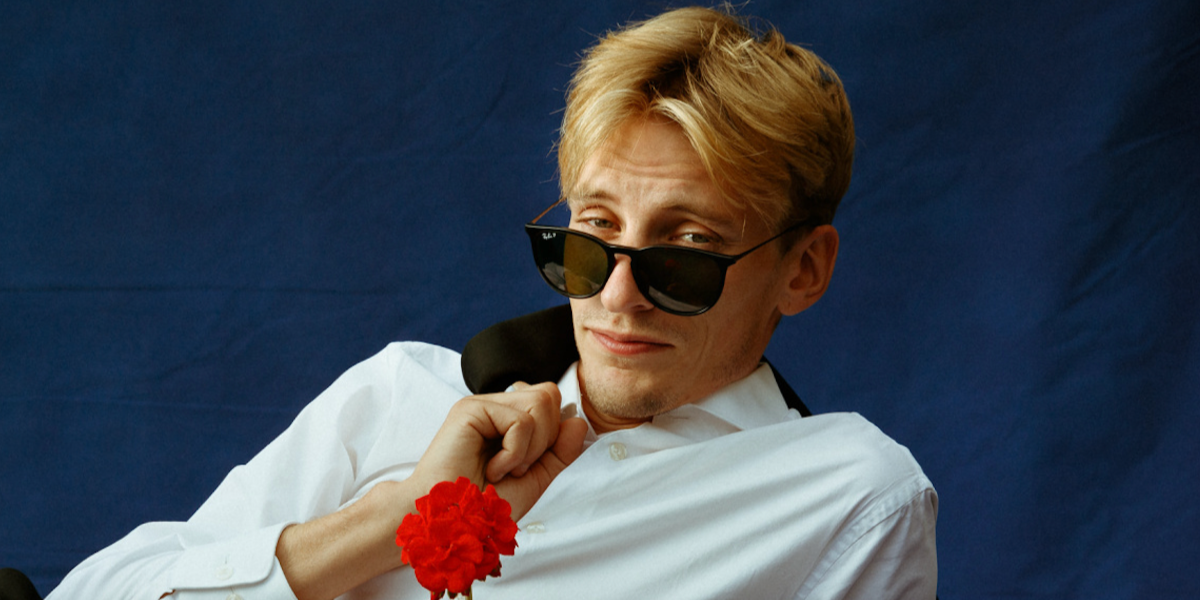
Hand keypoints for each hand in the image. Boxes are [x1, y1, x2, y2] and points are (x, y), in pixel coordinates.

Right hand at [409, 381, 587, 519]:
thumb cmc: (486, 504)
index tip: (529, 464)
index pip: (551, 400)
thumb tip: (578, 421)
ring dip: (530, 448)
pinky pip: (520, 420)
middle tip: (517, 467)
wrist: (455, 522)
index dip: (553, 433)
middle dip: (545, 439)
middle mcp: (496, 406)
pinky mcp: (470, 409)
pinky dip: (514, 453)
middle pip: (549, 395)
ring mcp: (482, 404)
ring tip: (505, 468)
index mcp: (509, 418)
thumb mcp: (536, 477)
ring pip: (540, 403)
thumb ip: (561, 450)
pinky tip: (493, 468)